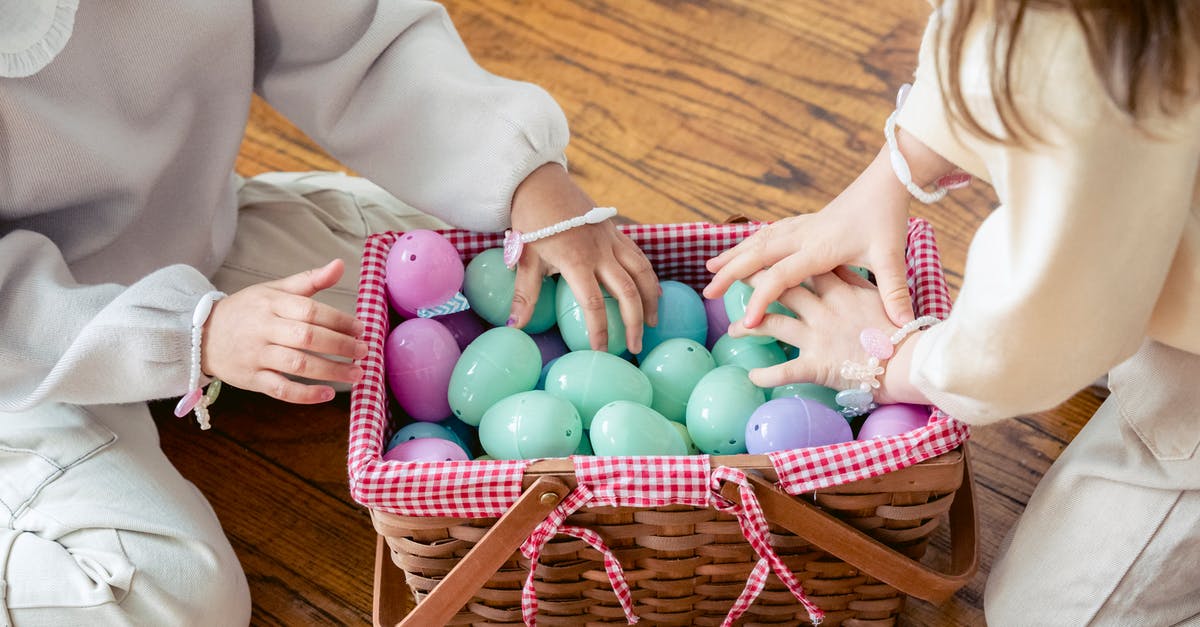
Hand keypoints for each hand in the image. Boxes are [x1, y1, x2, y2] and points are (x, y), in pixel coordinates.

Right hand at [202, 259, 366, 403]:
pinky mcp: (251, 379)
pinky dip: (305, 395)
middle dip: (340, 345)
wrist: (202, 334)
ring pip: (297, 365)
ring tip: (356, 373)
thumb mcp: (274, 290)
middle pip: (307, 337)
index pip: (311, 311)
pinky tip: (327, 394)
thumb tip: (340, 264)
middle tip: (364, 351)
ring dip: (331, 371)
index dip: (339, 320)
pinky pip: (280, 389)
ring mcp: (256, 355)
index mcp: (272, 303)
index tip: (361, 329)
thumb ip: (309, 280)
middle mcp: (264, 329)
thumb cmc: (247, 311)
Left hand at [509, 163, 658, 353]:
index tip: (602, 351)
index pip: (594, 304)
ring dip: (651, 300)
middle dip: (634, 322)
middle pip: (628, 292)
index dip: (600, 331)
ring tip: (653, 323)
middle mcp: (601, 251)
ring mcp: (612, 239)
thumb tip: (516, 326)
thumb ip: (525, 294)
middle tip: (635, 347)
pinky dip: (649, 276)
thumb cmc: (531, 220)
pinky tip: (652, 291)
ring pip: (642, 272)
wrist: (540, 181)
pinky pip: (639, 256)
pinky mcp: (616, 230)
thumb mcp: (525, 257)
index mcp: (576, 260)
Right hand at [704, 146, 913, 327]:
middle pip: (757, 255)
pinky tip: (741, 247)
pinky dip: (749, 241)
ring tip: (709, 267)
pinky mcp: (804, 221)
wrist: (886, 181)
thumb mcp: (892, 258)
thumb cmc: (887, 219)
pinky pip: (768, 232)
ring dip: (733, 254)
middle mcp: (804, 236)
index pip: (782, 276)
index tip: (746, 321)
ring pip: (758, 240)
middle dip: (730, 274)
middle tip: (707, 292)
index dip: (762, 299)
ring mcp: (801, 226)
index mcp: (820, 248)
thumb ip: (893, 293)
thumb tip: (905, 327)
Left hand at [728, 267, 906, 399]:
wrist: (910, 362)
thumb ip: (855, 283)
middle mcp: (824, 310)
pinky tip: (752, 376)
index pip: (805, 268)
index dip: (780, 261)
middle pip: (782, 289)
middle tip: (733, 280)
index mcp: (840, 291)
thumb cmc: (897, 331)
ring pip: (773, 325)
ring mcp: (818, 336)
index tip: (760, 256)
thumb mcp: (877, 297)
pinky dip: (766, 375)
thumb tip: (840, 267)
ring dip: (749, 328)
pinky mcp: (818, 364)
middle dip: (754, 283)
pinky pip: (785, 370)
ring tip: (731, 332)